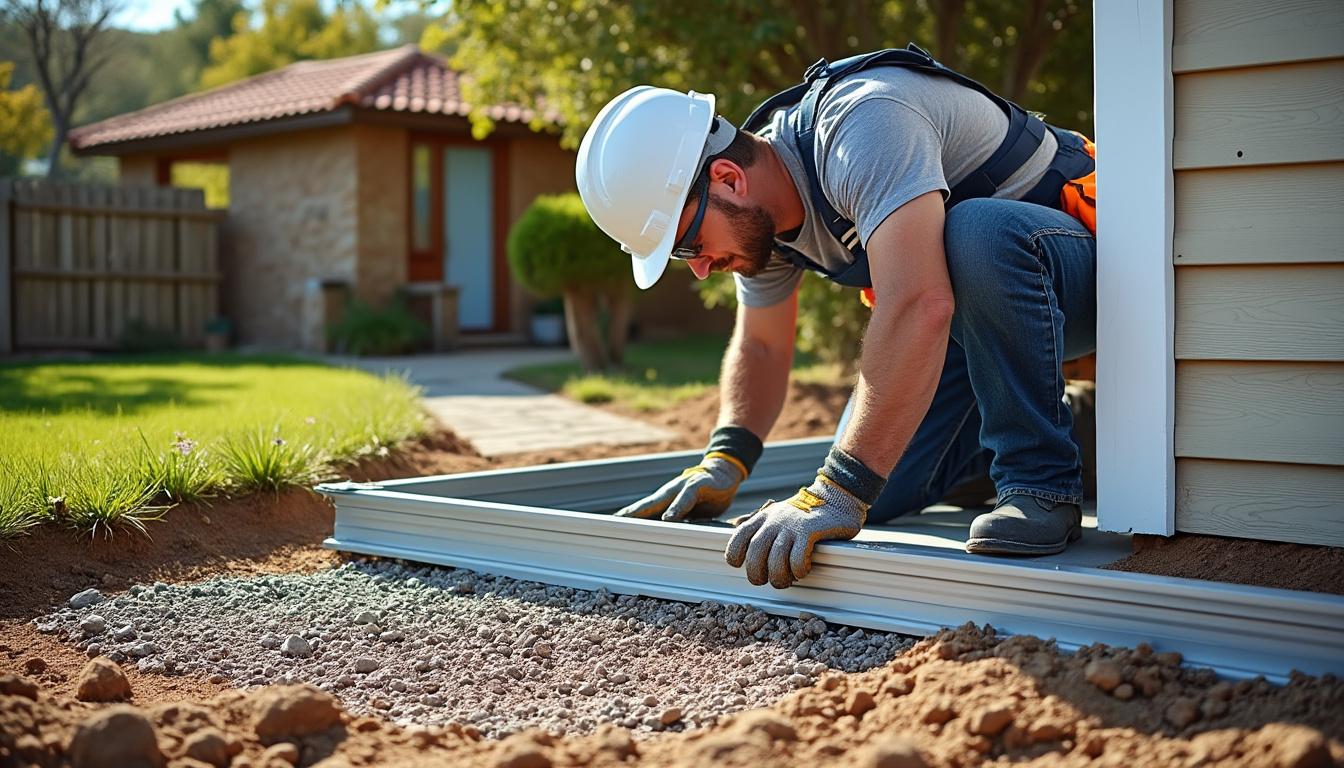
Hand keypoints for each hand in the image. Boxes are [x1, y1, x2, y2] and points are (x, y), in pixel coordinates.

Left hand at [615, 452, 746, 521]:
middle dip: (628, 515)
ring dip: (645, 511)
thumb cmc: (704, 495)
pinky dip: (676, 508)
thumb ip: (677, 523)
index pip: (643, 511)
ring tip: (630, 521)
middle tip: (611, 524)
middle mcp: (669, 493)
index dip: (627, 520)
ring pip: (660, 500)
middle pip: (645, 505)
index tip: (610, 529)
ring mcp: (682, 487)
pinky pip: (686, 497)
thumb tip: (665, 540)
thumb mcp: (689, 513)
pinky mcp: (698, 485)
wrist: (723, 472)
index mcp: (665, 501)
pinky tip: (668, 518)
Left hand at [724, 474, 867, 588]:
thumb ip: (764, 529)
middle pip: (755, 553)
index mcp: (763, 517)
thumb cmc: (806, 514)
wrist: (835, 498)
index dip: (735, 555)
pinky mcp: (808, 531)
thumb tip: (750, 554)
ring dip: (779, 577)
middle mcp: (773, 521)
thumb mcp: (778, 515)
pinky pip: (797, 559)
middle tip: (766, 581)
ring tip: (787, 580)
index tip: (742, 566)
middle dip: (757, 574)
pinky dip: (798, 571)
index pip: (739, 537)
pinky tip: (804, 570)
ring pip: (775, 560)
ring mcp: (790, 525)